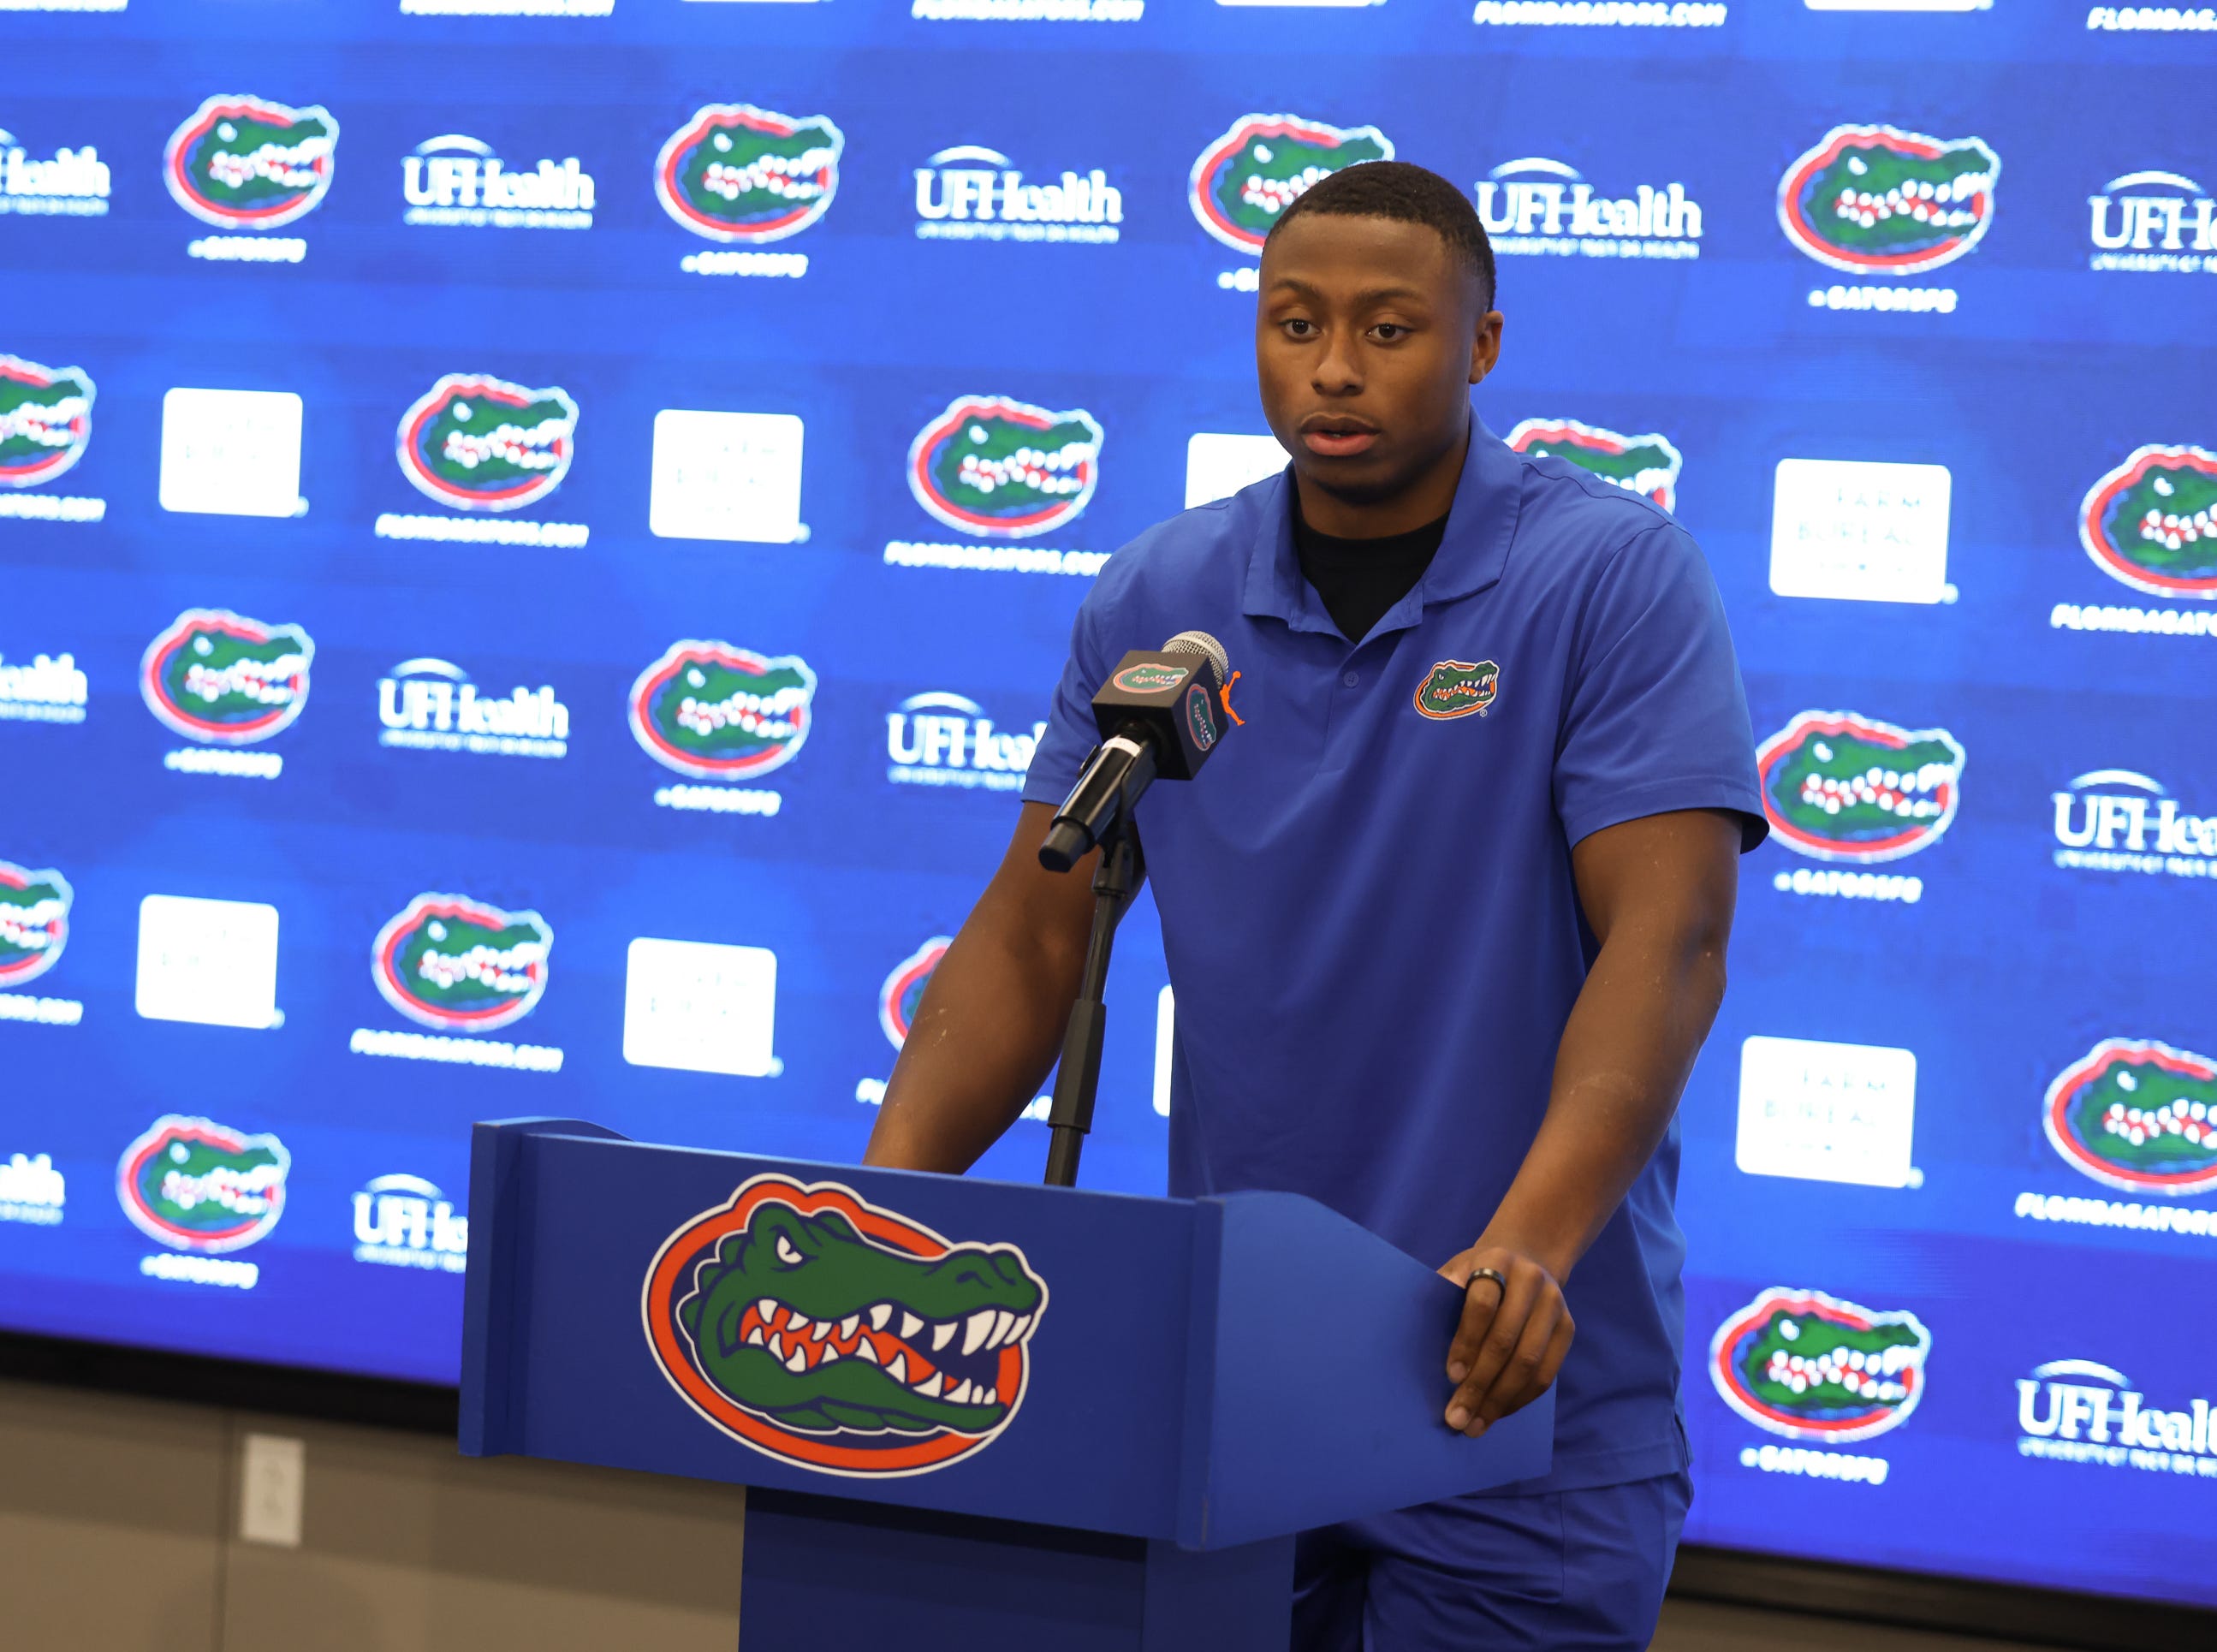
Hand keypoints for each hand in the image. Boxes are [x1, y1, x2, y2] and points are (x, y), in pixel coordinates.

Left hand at [1438, 1246, 1573, 1437]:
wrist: (1526, 1257)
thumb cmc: (1477, 1272)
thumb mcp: (1457, 1269)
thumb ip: (1441, 1295)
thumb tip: (1419, 1339)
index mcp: (1495, 1261)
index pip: (1482, 1305)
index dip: (1466, 1342)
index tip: (1451, 1376)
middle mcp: (1531, 1280)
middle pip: (1506, 1341)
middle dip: (1480, 1384)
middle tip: (1457, 1418)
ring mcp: (1554, 1305)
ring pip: (1530, 1363)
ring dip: (1500, 1400)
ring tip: (1476, 1425)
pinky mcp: (1568, 1328)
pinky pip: (1547, 1374)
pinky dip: (1520, 1398)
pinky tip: (1498, 1413)